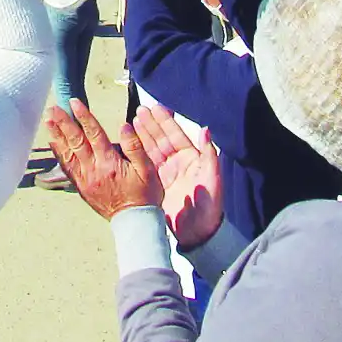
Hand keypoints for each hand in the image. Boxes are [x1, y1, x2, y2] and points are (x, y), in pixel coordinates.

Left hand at [45, 99, 160, 219]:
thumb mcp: (148, 170)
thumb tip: (124, 126)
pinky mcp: (81, 187)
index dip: (84, 116)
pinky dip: (59, 154)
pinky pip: (66, 168)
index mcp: (110, 163)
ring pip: (67, 154)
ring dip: (57, 136)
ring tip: (47, 121)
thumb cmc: (144, 195)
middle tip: (53, 108)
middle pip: (76, 142)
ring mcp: (85, 179)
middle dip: (63, 123)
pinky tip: (53, 142)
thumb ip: (136, 147)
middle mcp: (94, 170)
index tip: (74, 102)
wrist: (134, 221)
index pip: (94, 134)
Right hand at [133, 105, 222, 248]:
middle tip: (139, 110)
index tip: (156, 107)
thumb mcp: (212, 179)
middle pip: (161, 139)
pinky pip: (145, 165)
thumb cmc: (209, 207)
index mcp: (191, 159)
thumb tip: (206, 129)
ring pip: (152, 149)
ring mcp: (165, 173)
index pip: (176, 135)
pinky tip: (129, 144)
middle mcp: (177, 163)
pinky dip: (137, 153)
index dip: (165, 122)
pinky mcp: (156, 184)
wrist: (197, 234)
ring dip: (142, 135)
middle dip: (151, 124)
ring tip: (131, 121)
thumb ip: (209, 154)